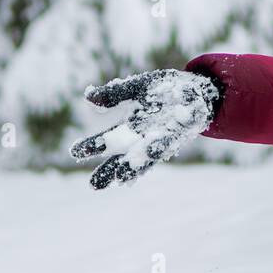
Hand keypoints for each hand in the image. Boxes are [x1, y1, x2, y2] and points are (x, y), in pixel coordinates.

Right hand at [69, 68, 223, 188]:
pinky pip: (168, 142)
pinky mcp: (180, 133)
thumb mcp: (138, 87)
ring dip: (133, 167)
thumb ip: (116, 93)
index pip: (107, 140)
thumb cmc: (165, 90)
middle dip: (109, 170)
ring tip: (119, 177)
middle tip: (93, 185)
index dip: (91, 147)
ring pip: (144, 157)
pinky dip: (160, 146)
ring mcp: (161, 138)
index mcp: (130, 127)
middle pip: (122, 158)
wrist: (198, 91)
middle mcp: (143, 138)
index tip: (73, 152)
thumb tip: (88, 96)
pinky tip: (151, 151)